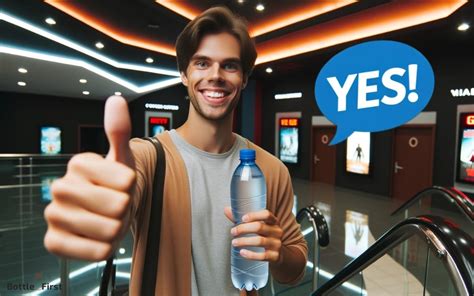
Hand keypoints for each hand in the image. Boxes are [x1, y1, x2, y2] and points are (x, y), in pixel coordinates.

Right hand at [44, 96, 135, 260]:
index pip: (127, 181)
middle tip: (116, 206)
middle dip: (125, 209)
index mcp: (78, 164)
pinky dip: (103, 248)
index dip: (133, 187)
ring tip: (108, 221)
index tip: (123, 185)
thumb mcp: (123, 158)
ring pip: (109, 230)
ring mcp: (54, 215)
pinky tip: (97, 239)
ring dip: (117, 229)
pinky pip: (92, 251)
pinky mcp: (53, 241)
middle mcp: (60, 188)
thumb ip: (119, 131)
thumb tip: (115, 101)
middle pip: (118, 206)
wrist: (106, 213)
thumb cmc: (116, 185)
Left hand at [224, 207, 282, 263]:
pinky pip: (262, 256)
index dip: (254, 215)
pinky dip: (251, 255)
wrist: (278, 254)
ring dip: (244, 241)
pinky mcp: (275, 256)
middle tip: (233, 232)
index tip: (242, 218)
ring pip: (260, 241)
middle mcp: (277, 231)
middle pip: (260, 227)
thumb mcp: (257, 226)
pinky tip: (242, 252)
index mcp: (273, 221)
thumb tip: (226, 209)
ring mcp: (277, 244)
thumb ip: (242, 219)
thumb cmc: (263, 236)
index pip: (266, 214)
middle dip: (244, 229)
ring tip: (234, 242)